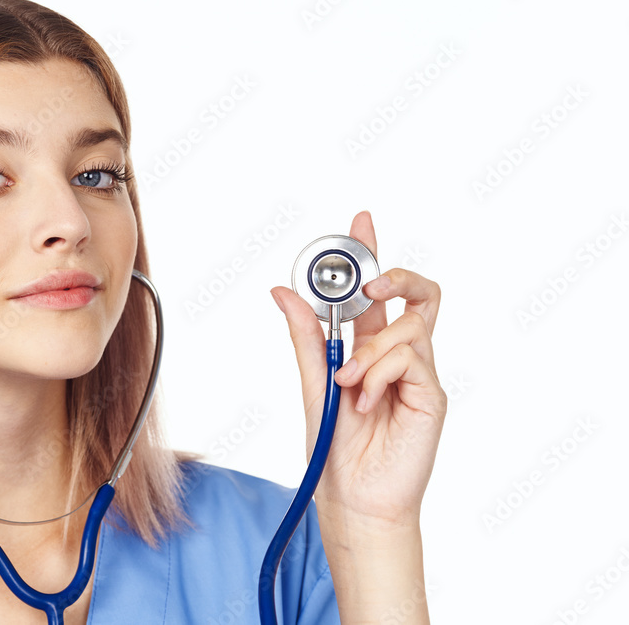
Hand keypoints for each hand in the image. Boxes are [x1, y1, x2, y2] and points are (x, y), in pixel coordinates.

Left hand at [270, 211, 446, 527]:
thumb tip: (283, 291)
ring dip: (370, 351)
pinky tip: (366, 401)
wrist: (353, 496)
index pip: (375, 291)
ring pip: (408, 326)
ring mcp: (417, 373)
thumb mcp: (313, 381)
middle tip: (373, 284)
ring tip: (348, 383)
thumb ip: (306, 336)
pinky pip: (411, 359)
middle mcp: (396, 354)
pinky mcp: (431, 394)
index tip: (362, 219)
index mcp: (366, 346)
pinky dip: (380, 374)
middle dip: (397, 276)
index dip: (372, 252)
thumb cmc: (334, 447)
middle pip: (417, 294)